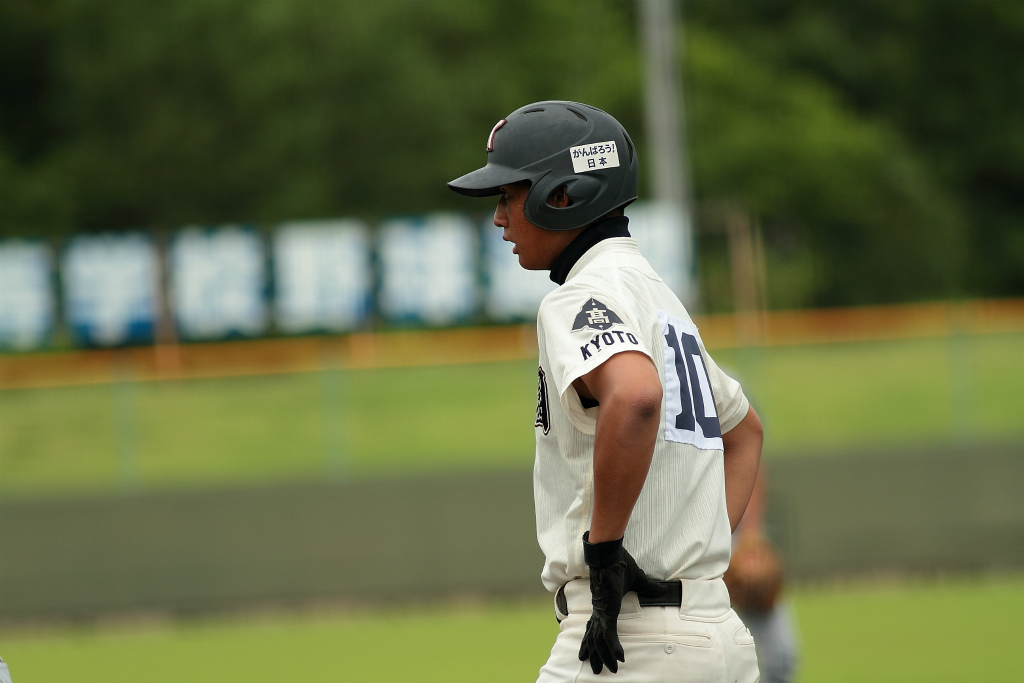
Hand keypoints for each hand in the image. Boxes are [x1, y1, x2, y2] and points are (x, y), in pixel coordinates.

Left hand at [578, 532, 663, 673]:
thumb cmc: (620, 564)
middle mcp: (600, 611)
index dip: (595, 640)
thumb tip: (659, 590)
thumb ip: (647, 588)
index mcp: (604, 605)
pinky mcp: (608, 612)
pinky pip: (609, 635)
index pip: (596, 627)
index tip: (591, 651)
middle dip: (594, 654)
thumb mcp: (637, 580)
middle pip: (594, 637)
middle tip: (595, 670)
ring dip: (602, 656)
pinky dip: (613, 648)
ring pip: (599, 640)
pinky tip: (618, 658)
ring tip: (604, 670)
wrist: (610, 555)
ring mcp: (603, 612)